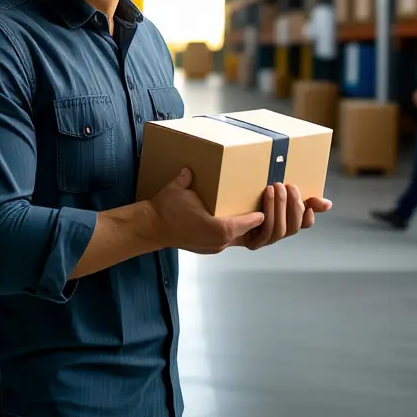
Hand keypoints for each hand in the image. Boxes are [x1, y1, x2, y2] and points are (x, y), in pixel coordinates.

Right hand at [147, 168, 264, 253]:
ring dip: (248, 229)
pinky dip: (237, 231)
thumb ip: (188, 178)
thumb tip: (191, 170)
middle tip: (264, 210)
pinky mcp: (207, 246)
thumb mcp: (178, 189)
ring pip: (240, 239)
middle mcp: (220, 242)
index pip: (250, 223)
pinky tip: (236, 219)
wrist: (150, 228)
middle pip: (249, 235)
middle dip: (259, 223)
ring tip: (253, 215)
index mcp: (219, 229)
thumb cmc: (165, 210)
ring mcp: (214, 246)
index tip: (266, 204)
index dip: (260, 213)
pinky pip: (229, 239)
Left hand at [234, 183, 333, 250]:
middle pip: (294, 227)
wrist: (216, 211)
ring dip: (279, 208)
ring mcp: (263, 240)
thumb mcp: (271, 193)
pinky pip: (264, 233)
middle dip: (293, 206)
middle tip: (288, 186)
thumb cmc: (245, 199)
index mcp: (285, 221)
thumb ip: (295, 196)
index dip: (310, 214)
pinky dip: (267, 216)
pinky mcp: (251, 242)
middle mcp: (276, 233)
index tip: (311, 202)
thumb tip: (328, 204)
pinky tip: (264, 203)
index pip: (304, 222)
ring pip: (280, 230)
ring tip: (273, 188)